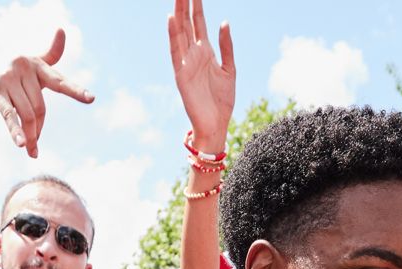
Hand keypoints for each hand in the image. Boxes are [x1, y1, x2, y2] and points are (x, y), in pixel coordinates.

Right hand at [0, 30, 94, 157]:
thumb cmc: (3, 69)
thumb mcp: (26, 62)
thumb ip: (48, 55)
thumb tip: (62, 30)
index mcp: (35, 64)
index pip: (58, 81)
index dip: (75, 91)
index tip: (91, 99)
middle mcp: (24, 67)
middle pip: (40, 107)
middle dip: (39, 128)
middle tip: (36, 143)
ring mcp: (9, 78)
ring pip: (28, 114)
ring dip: (30, 135)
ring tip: (30, 149)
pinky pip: (10, 115)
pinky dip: (16, 132)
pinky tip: (22, 146)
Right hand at [168, 0, 235, 150]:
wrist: (216, 125)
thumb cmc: (222, 100)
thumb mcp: (230, 69)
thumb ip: (226, 46)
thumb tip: (224, 22)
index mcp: (205, 52)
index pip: (198, 23)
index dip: (196, 6)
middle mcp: (193, 54)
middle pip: (186, 24)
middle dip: (184, 5)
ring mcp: (185, 63)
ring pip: (179, 33)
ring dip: (177, 14)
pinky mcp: (181, 75)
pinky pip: (175, 52)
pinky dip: (173, 36)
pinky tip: (171, 20)